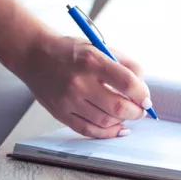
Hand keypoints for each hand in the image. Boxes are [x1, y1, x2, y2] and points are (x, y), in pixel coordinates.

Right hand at [13, 33, 149, 138]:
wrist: (34, 55)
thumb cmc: (68, 50)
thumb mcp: (98, 46)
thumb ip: (123, 63)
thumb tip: (142, 85)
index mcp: (92, 61)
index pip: (127, 83)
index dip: (142, 94)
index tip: (146, 98)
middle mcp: (80, 82)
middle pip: (118, 107)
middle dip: (136, 112)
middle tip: (140, 110)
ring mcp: (69, 100)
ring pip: (105, 121)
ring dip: (122, 121)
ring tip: (127, 116)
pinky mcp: (60, 113)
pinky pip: (87, 130)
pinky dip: (106, 133)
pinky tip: (116, 128)